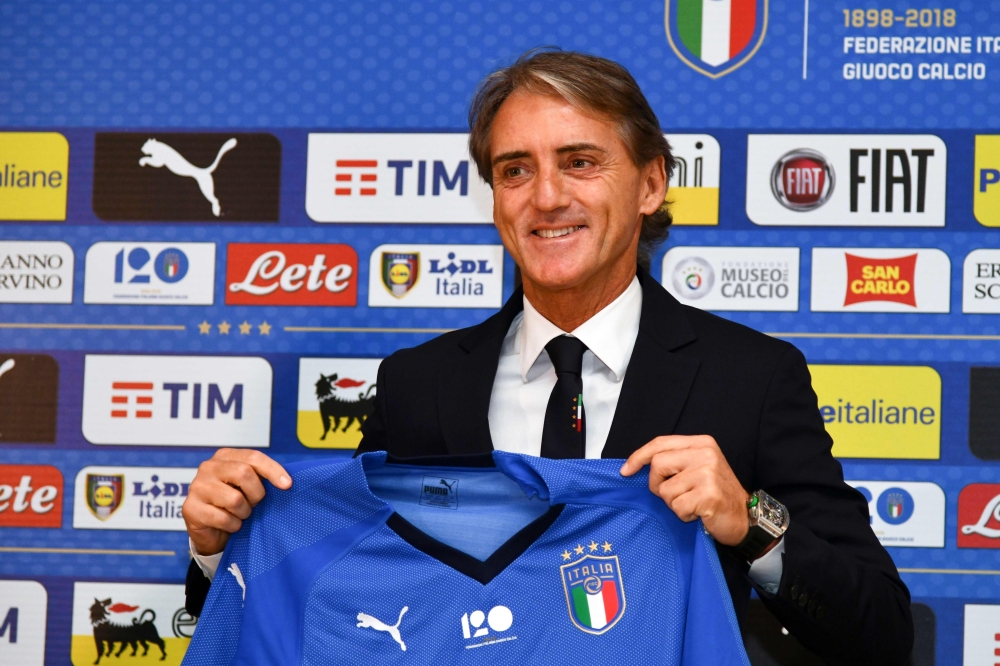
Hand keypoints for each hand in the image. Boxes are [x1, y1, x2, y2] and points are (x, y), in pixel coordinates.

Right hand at [182, 448, 290, 555]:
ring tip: (240, 514)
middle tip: (255, 504)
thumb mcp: (249, 487)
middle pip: (244, 473)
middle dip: (256, 494)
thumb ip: (261, 478)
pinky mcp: (190, 508)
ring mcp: (197, 487)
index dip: (273, 470)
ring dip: (244, 512)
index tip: (288, 485)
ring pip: (235, 499)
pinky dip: (233, 525)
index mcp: (225, 456)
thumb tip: (286, 482)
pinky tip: (229, 524)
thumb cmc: (235, 504)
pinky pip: (224, 518)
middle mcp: (208, 467)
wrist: (212, 531)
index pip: (253, 457)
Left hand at [619, 435, 749, 545]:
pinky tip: (698, 513)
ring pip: (665, 490)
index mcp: (701, 443)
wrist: (743, 518)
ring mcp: (708, 473)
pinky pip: (677, 507)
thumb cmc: (715, 494)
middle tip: (674, 495)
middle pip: (657, 464)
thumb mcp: (696, 468)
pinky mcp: (709, 495)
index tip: (626, 471)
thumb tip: (634, 466)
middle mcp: (706, 454)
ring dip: (673, 503)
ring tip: (692, 504)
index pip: (660, 443)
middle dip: (657, 485)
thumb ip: (673, 461)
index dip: (638, 456)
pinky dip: (683, 515)